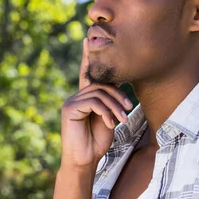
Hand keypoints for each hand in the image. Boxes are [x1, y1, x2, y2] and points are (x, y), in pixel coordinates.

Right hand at [60, 38, 132, 168]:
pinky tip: (110, 124)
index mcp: (85, 97)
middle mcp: (76, 96)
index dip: (88, 56)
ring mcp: (71, 102)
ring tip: (122, 121)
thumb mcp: (109, 118)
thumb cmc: (97, 142)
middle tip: (129, 109)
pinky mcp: (70, 109)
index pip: (88, 74)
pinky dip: (105, 112)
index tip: (89, 37)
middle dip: (118, 96)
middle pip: (101, 84)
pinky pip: (93, 102)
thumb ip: (110, 102)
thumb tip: (119, 86)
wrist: (85, 161)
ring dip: (114, 107)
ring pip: (99, 94)